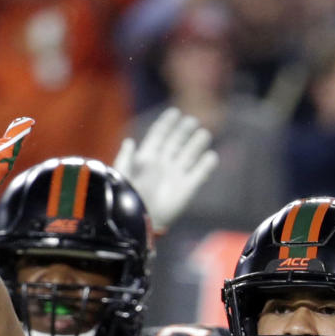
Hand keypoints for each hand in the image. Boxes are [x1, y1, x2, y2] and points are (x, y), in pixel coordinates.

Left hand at [112, 108, 217, 232]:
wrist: (140, 222)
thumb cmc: (127, 200)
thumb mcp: (123, 176)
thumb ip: (126, 159)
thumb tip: (130, 142)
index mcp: (146, 159)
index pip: (158, 136)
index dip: (166, 124)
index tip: (175, 112)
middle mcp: (163, 165)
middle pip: (176, 142)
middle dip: (184, 131)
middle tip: (192, 121)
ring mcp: (176, 176)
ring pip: (189, 155)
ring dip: (197, 144)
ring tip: (204, 134)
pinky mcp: (188, 188)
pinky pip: (200, 173)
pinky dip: (206, 165)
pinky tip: (211, 156)